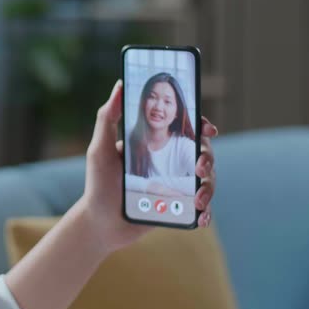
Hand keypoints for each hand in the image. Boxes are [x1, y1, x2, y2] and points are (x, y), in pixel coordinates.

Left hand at [80, 80, 218, 253]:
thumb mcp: (100, 149)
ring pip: (206, 181)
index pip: (185, 129)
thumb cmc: (98, 184)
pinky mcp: (177, 208)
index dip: (201, 126)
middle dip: (208, 159)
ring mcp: (176, 186)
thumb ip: (107, 118)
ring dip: (209, 188)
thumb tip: (119, 85)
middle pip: (202, 154)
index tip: (208, 130)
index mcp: (155, 145)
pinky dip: (206, 213)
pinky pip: (200, 209)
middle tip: (198, 169)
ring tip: (197, 200)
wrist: (100, 223)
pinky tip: (201, 218)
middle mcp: (169, 163)